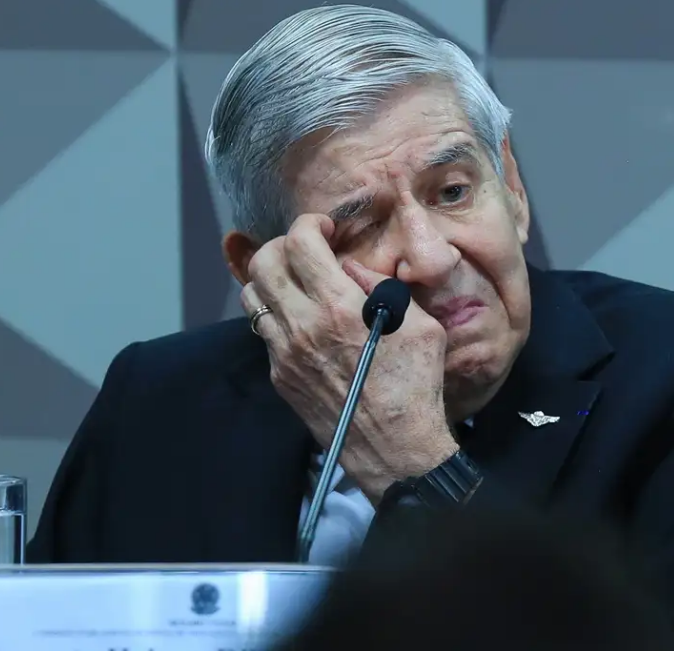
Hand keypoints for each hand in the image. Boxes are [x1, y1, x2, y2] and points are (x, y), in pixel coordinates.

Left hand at [241, 214, 458, 500]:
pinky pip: (263, 331)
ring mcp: (284, 353)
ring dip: (272, 279)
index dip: (311, 225)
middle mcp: (302, 326)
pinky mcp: (280, 376)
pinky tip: (304, 321)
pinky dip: (277, 314)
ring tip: (298, 283)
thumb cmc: (417, 386)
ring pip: (251, 296)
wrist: (395, 448)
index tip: (326, 230)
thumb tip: (351, 269)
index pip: (300, 242)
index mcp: (339, 306)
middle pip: (263, 262)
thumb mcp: (421, 326)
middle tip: (308, 252)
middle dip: (284, 246)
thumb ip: (383, 288)